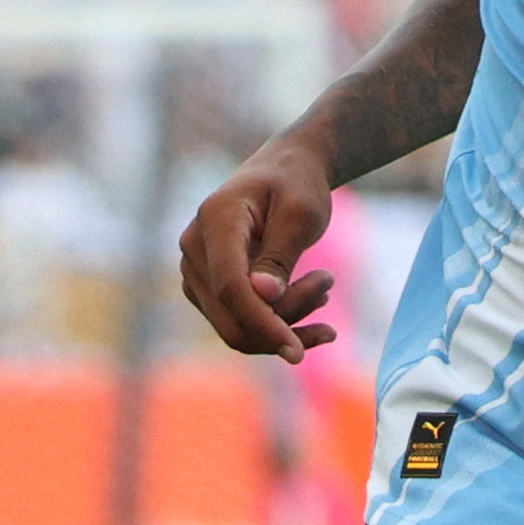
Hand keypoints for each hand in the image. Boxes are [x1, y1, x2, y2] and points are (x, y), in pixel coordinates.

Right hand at [179, 135, 337, 358]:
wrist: (284, 170)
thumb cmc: (296, 185)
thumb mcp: (302, 213)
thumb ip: (281, 255)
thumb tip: (264, 297)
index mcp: (215, 220)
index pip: (231, 288)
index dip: (263, 324)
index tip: (299, 353)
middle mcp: (194, 248)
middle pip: (232, 314)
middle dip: (286, 318)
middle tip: (330, 284)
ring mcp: (195, 271)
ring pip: (236, 325)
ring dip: (288, 319)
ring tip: (327, 285)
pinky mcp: (206, 288)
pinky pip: (238, 322)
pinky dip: (278, 321)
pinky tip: (316, 298)